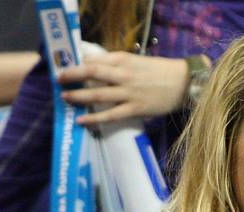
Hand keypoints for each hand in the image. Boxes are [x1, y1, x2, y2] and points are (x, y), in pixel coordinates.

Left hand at [58, 52, 189, 124]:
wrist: (184, 83)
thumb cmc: (162, 71)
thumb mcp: (138, 61)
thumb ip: (118, 64)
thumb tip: (96, 67)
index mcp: (124, 59)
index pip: (95, 59)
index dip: (78, 62)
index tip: (67, 66)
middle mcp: (123, 74)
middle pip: (91, 73)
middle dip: (72, 75)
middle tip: (59, 78)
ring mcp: (128, 93)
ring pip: (97, 94)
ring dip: (78, 96)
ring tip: (65, 97)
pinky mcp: (134, 109)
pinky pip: (110, 115)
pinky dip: (94, 118)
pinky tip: (81, 120)